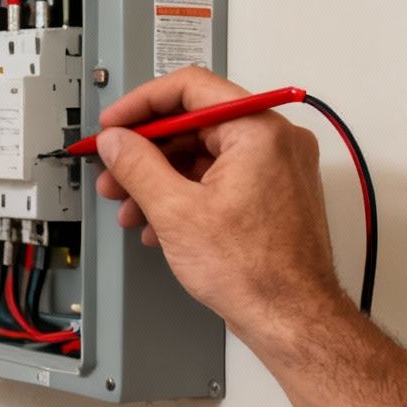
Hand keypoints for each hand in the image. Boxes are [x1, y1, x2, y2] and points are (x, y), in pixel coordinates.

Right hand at [93, 68, 348, 347]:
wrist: (291, 318)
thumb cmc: (255, 272)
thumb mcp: (175, 212)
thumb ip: (138, 166)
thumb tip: (117, 141)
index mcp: (259, 130)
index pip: (190, 88)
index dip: (141, 105)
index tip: (115, 124)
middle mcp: (277, 141)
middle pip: (196, 123)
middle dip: (147, 151)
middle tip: (115, 169)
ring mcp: (280, 168)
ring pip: (206, 155)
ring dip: (162, 178)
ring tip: (133, 205)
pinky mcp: (276, 194)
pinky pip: (223, 177)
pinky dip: (188, 193)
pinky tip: (162, 222)